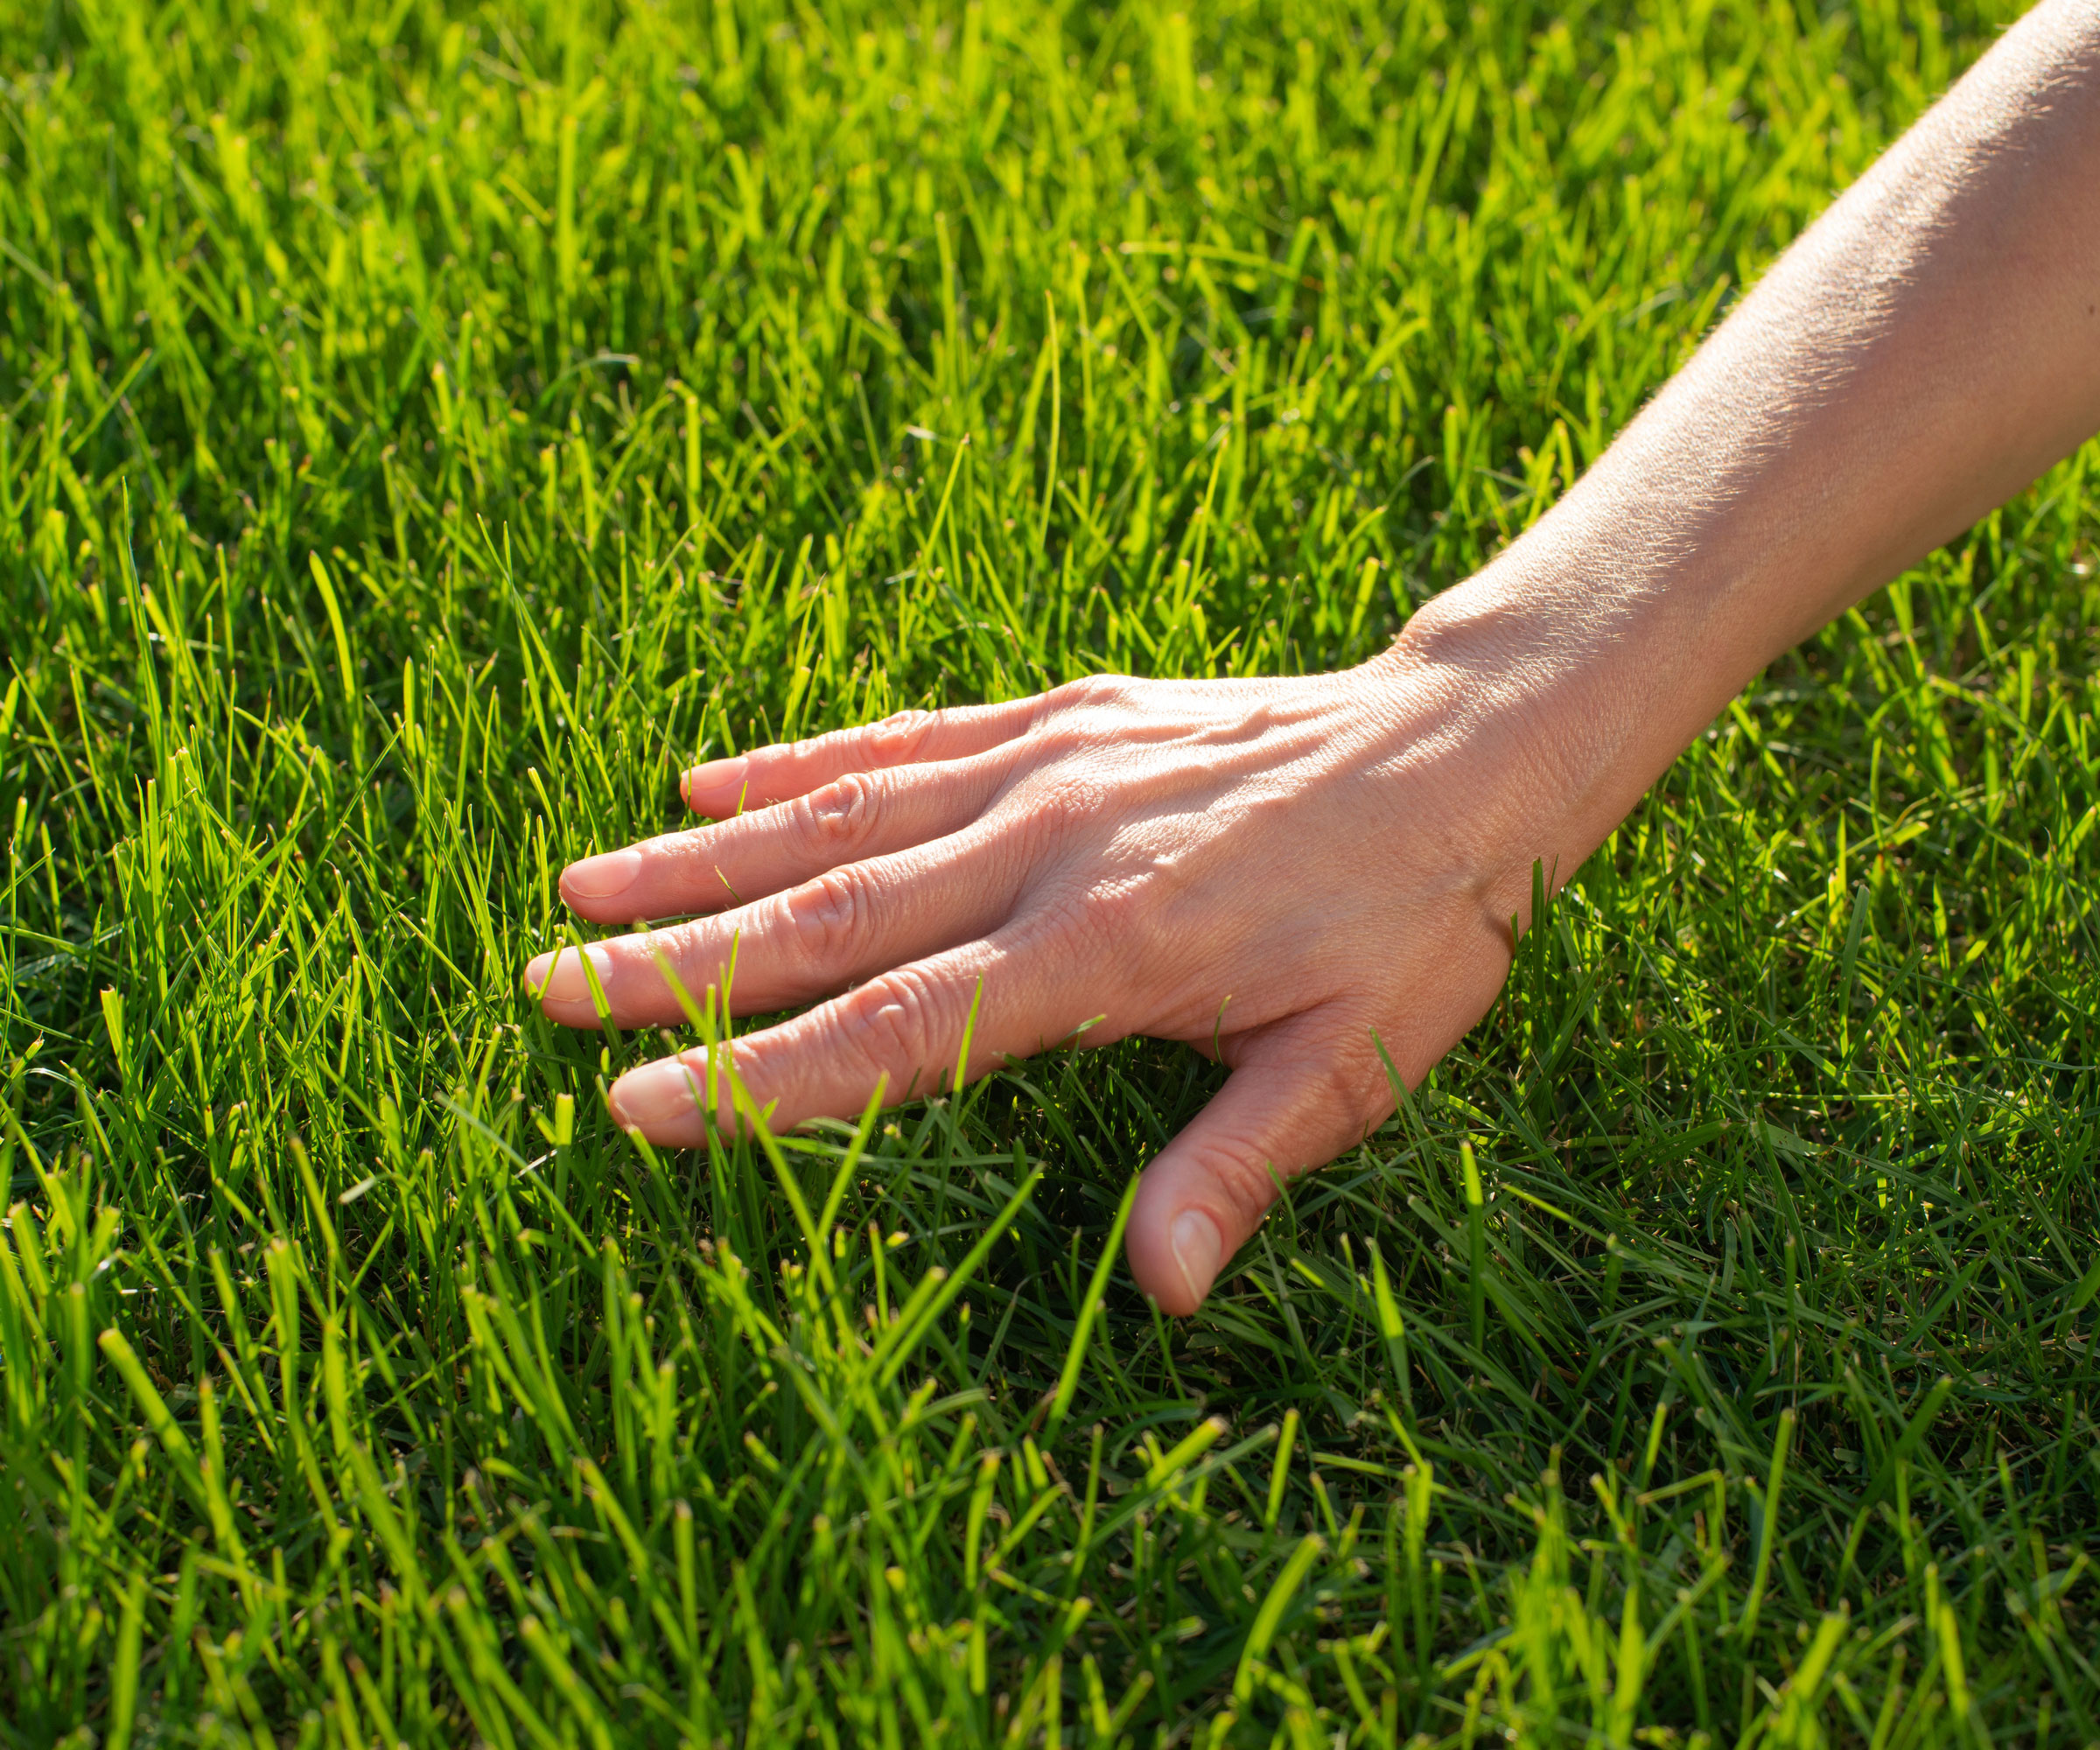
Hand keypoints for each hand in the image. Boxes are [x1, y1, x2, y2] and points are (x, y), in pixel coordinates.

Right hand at [524, 628, 1589, 1313]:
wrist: (1466, 747)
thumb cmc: (1417, 923)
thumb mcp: (1355, 1065)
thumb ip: (1239, 1168)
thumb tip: (1159, 1295)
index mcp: (1108, 950)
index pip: (896, 1029)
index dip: (757, 1077)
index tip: (634, 1109)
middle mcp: (1050, 846)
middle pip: (830, 917)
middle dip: (676, 964)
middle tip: (543, 992)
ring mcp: (1048, 767)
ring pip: (841, 816)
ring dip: (701, 856)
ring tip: (576, 882)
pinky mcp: (1062, 715)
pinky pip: (908, 737)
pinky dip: (800, 759)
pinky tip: (710, 777)